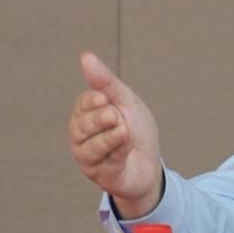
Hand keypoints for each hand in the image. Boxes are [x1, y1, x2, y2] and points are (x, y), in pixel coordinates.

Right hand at [68, 51, 163, 218]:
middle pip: (80, 125)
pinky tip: (126, 145)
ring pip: (88, 146)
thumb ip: (105, 82)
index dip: (93, 100)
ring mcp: (88, 158)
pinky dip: (118, 150)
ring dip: (111, 136)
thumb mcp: (126, 101)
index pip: (82, 104)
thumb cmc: (137, 131)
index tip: (106, 99)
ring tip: (125, 131)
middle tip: (117, 116)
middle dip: (101, 118)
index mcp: (86, 116)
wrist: (152, 163)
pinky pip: (104, 162)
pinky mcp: (101, 176)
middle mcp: (81, 138)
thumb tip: (85, 56)